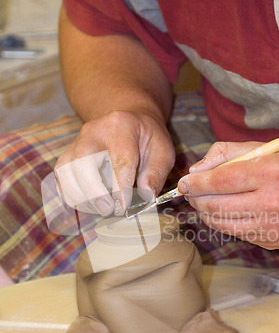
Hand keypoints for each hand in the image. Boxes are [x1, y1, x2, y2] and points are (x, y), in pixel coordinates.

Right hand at [55, 111, 174, 215]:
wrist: (129, 121)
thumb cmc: (147, 138)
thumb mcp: (162, 150)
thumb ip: (156, 174)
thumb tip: (146, 197)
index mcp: (121, 126)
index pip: (119, 159)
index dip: (120, 186)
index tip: (124, 207)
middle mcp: (93, 131)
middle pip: (82, 162)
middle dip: (93, 191)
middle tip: (109, 210)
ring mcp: (76, 143)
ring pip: (66, 171)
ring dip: (81, 196)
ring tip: (101, 209)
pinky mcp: (68, 156)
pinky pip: (61, 179)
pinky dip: (72, 196)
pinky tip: (89, 205)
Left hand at [177, 141, 278, 248]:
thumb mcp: (267, 149)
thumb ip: (228, 153)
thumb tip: (197, 169)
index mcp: (270, 173)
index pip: (221, 180)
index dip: (196, 183)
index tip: (184, 182)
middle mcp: (271, 201)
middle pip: (216, 204)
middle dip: (196, 198)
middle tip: (190, 192)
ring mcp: (271, 226)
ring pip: (221, 223)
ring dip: (205, 212)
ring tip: (203, 202)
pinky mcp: (270, 241)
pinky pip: (235, 233)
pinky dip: (223, 223)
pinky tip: (224, 212)